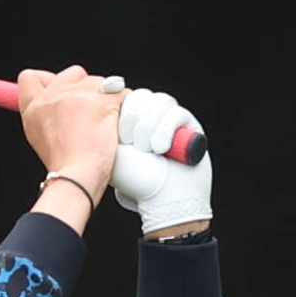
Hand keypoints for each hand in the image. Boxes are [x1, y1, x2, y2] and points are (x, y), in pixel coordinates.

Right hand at [18, 67, 122, 210]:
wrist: (78, 179)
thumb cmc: (64, 167)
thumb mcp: (40, 138)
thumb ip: (47, 115)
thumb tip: (61, 102)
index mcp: (34, 108)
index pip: (30, 77)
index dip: (48, 80)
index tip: (62, 92)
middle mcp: (53, 97)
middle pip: (73, 72)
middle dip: (84, 86)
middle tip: (89, 111)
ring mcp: (79, 97)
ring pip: (99, 81)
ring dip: (105, 97)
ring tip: (103, 124)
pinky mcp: (103, 102)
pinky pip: (121, 92)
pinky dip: (124, 104)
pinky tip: (119, 121)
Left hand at [111, 89, 211, 236]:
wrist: (163, 200)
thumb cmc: (136, 182)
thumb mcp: (112, 152)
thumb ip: (106, 125)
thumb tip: (104, 100)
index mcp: (131, 123)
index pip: (125, 97)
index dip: (122, 110)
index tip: (120, 135)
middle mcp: (152, 119)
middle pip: (142, 96)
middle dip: (134, 119)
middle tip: (132, 144)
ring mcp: (172, 121)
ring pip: (159, 101)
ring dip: (150, 126)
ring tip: (149, 150)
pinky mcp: (191, 126)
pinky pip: (177, 112)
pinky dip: (166, 129)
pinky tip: (162, 149)